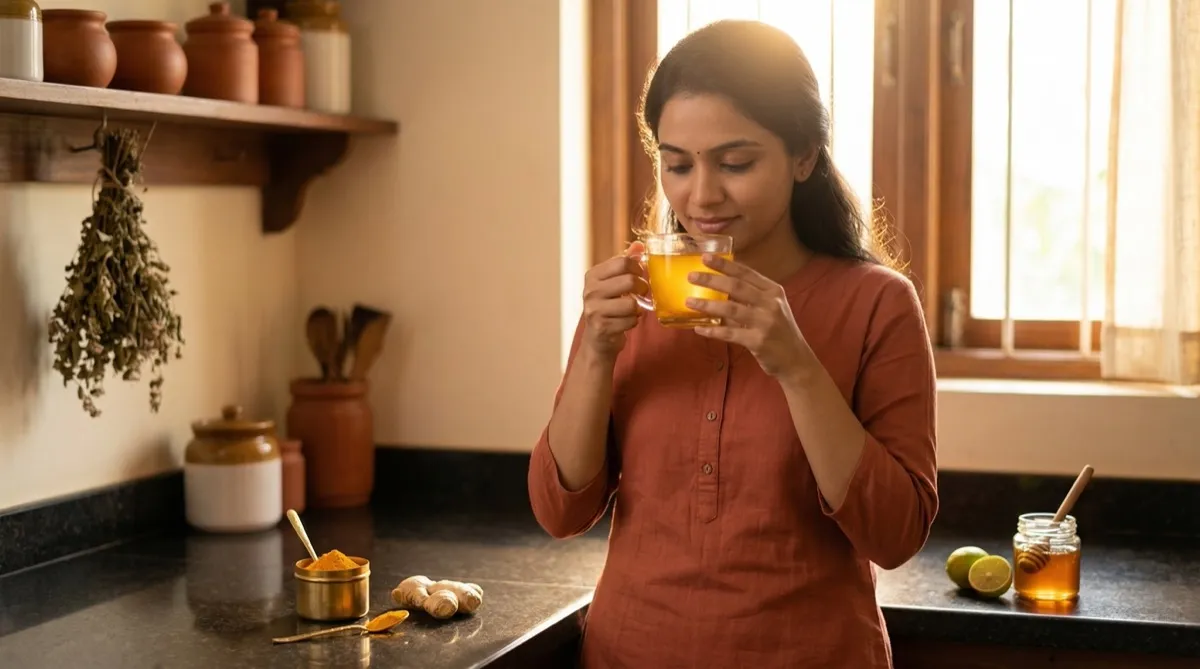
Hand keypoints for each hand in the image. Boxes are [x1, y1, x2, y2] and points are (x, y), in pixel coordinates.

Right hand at [580, 241, 646, 358]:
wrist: (598, 340)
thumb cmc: (608, 307)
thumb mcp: (613, 282)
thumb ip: (625, 263)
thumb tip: (639, 245)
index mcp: (592, 275)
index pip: (622, 262)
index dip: (638, 268)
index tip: (639, 275)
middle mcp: (590, 291)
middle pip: (629, 281)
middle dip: (642, 288)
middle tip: (641, 293)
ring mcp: (594, 310)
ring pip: (631, 304)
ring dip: (638, 308)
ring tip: (632, 309)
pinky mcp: (602, 327)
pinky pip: (631, 321)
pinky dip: (634, 322)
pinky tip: (626, 322)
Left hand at [685, 254, 814, 381]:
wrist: (796, 360)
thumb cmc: (779, 332)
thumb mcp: (771, 308)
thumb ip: (751, 297)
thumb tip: (720, 286)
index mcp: (773, 291)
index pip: (746, 273)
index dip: (724, 264)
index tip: (705, 257)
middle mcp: (771, 303)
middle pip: (736, 286)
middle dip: (711, 279)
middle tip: (691, 276)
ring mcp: (765, 322)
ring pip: (731, 309)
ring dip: (707, 304)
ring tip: (689, 301)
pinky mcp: (758, 341)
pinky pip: (730, 333)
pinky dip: (713, 331)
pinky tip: (699, 329)